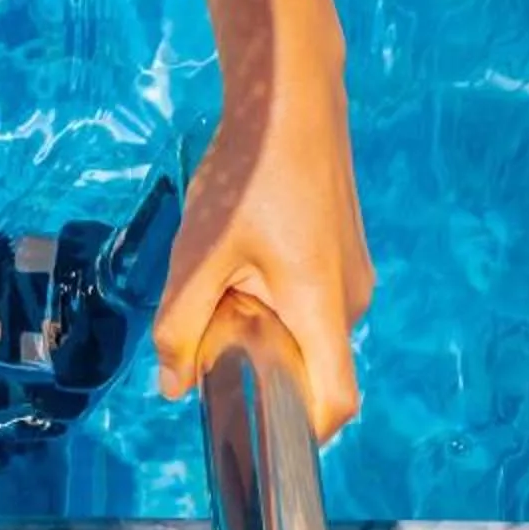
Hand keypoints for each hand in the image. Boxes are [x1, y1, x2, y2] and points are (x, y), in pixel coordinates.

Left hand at [152, 67, 374, 439]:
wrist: (290, 95)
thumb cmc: (249, 172)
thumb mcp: (199, 254)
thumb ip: (182, 325)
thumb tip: (173, 385)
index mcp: (322, 307)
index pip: (335, 402)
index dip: (301, 433)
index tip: (257, 434)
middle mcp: (352, 299)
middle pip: (313, 366)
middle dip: (263, 366)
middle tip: (210, 335)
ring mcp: (354, 273)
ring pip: (309, 328)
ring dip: (266, 325)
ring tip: (223, 279)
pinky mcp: (346, 250)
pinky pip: (313, 299)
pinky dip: (278, 299)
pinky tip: (242, 257)